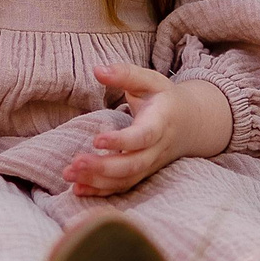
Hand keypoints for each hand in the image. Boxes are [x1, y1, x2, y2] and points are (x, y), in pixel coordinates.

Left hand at [62, 63, 234, 196]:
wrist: (189, 123)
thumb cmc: (164, 98)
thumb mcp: (150, 80)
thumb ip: (124, 74)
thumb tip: (97, 70)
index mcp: (160, 122)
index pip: (143, 137)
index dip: (121, 141)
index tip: (96, 139)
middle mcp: (157, 148)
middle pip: (133, 165)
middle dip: (104, 167)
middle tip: (75, 163)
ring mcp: (150, 164)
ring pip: (126, 179)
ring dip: (97, 181)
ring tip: (70, 175)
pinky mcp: (141, 173)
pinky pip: (122, 187)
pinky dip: (101, 190)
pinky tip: (78, 189)